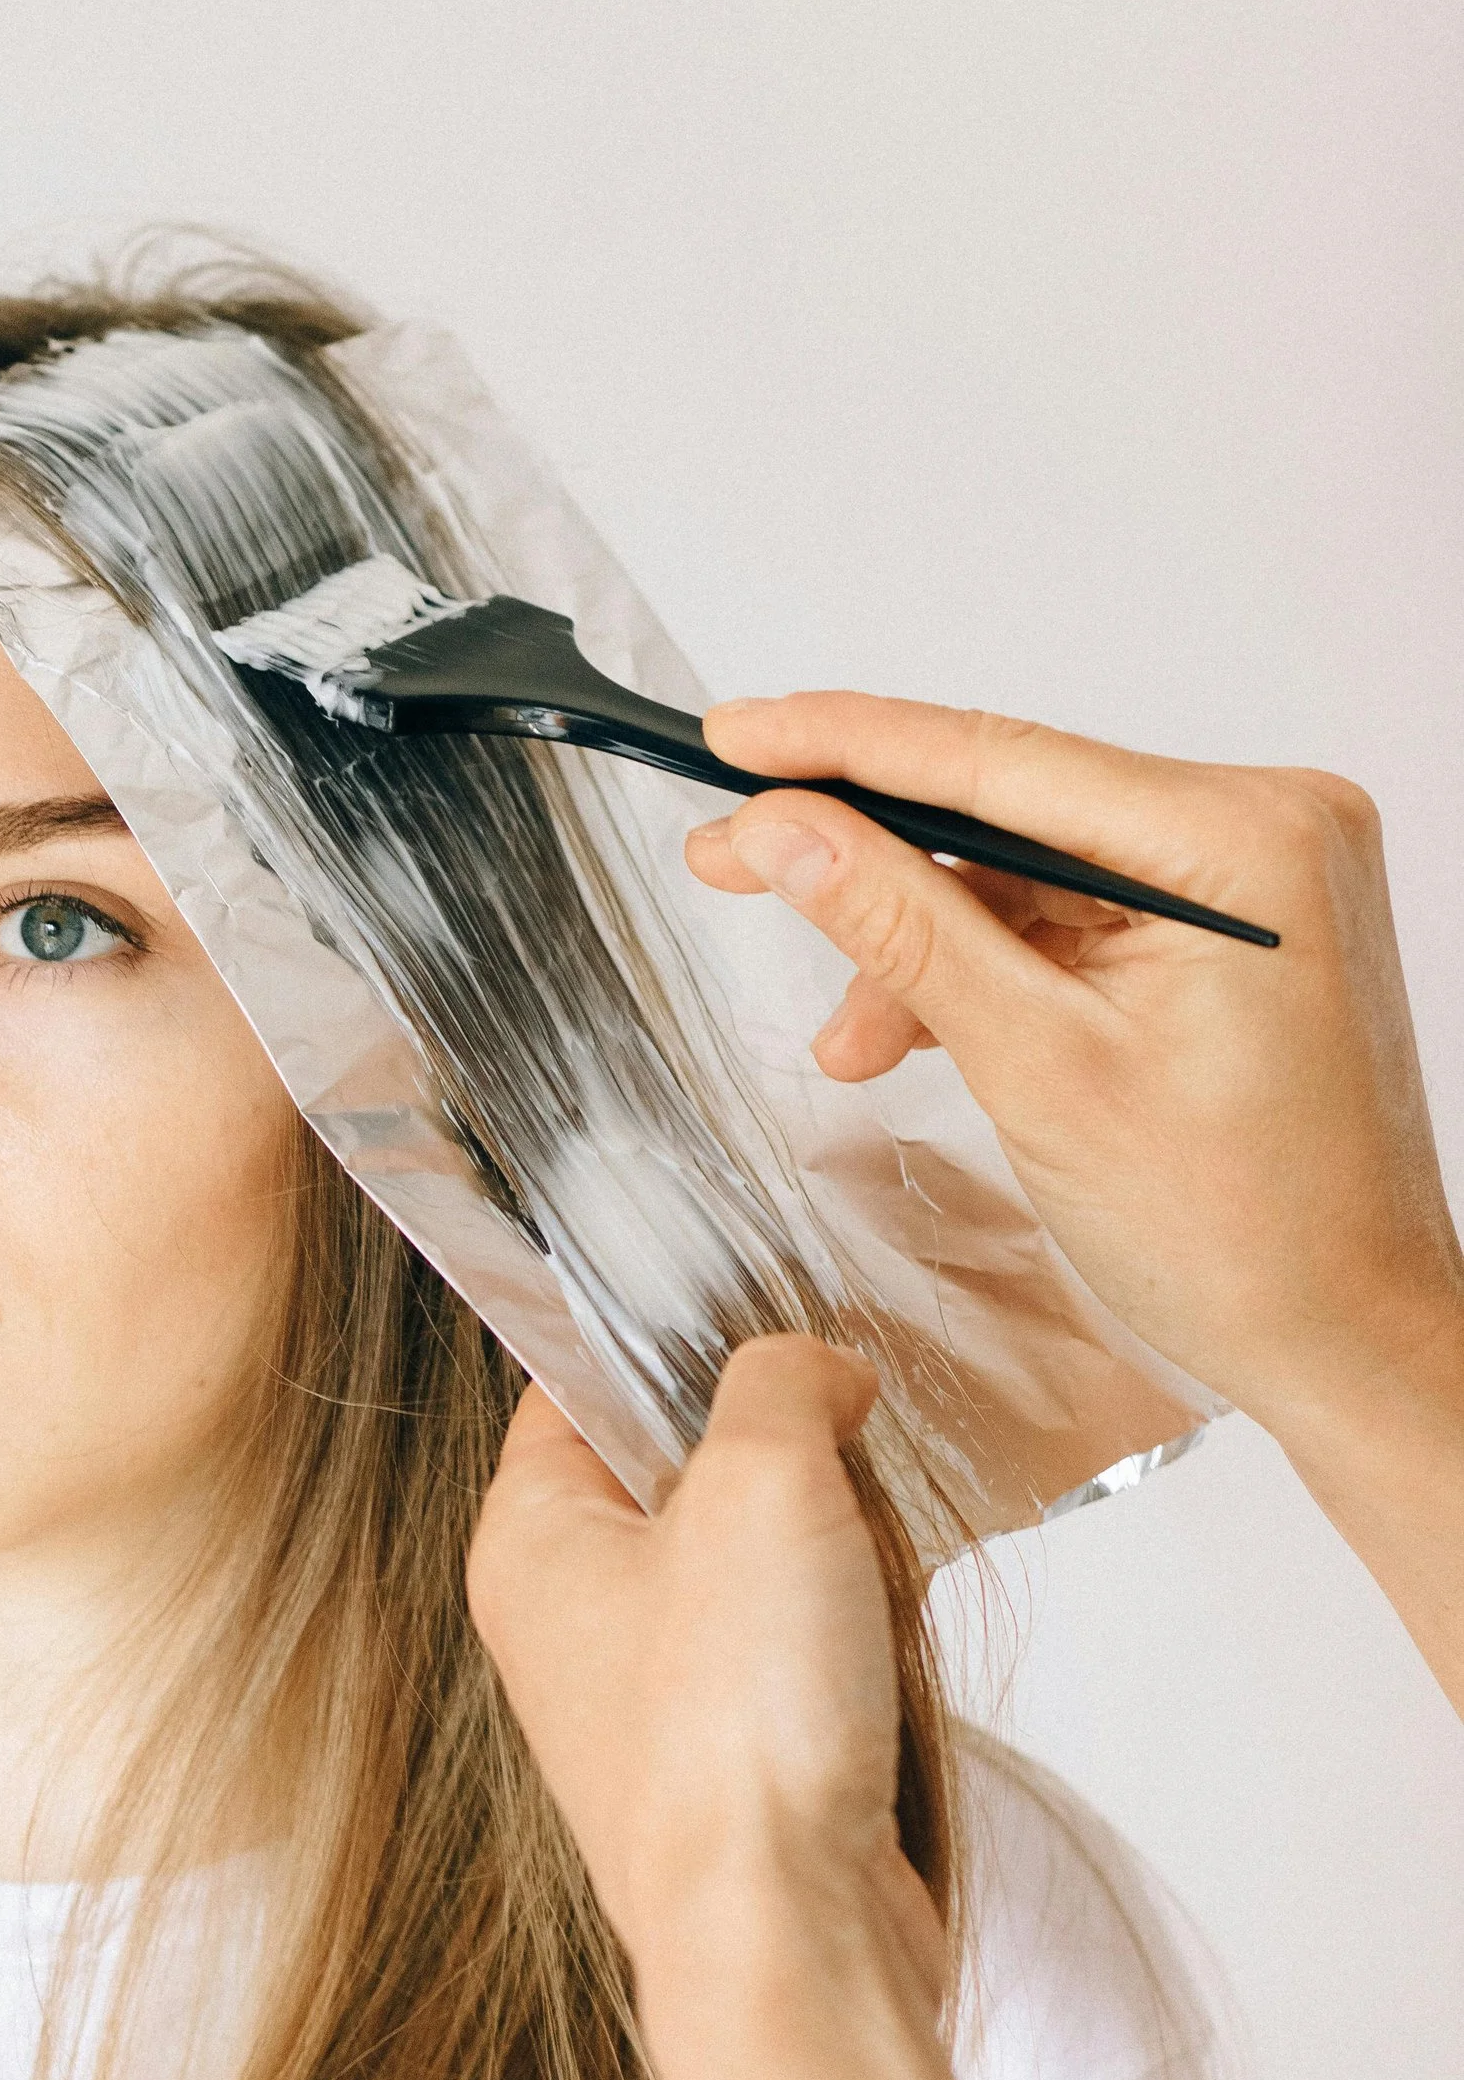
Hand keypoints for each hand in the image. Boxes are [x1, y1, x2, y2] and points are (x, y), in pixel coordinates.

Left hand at [468, 1342, 940, 1985]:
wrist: (790, 1934)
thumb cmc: (734, 1735)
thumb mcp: (762, 1479)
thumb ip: (781, 1383)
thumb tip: (814, 1371)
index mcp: (528, 1541)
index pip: (577, 1386)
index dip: (674, 1345)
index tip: (764, 1332)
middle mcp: (570, 1622)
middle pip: (690, 1474)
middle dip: (788, 1472)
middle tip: (829, 1481)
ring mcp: (648, 1699)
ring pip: (764, 1564)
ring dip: (840, 1562)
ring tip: (860, 1594)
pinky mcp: (732, 1763)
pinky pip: (805, 1655)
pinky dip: (860, 1647)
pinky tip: (880, 1666)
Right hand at [684, 693, 1463, 1438]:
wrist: (1348, 1341)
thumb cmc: (1247, 1236)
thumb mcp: (1038, 1070)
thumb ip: (902, 929)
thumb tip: (786, 828)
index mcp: (1246, 841)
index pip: (1001, 758)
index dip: (845, 745)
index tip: (735, 738)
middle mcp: (1267, 829)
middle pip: (1011, 810)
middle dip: (870, 863)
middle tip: (732, 861)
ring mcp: (1255, 881)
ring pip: (1028, 875)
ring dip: (923, 948)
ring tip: (851, 1043)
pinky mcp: (1232, 931)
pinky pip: (1072, 918)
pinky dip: (989, 972)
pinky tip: (917, 1031)